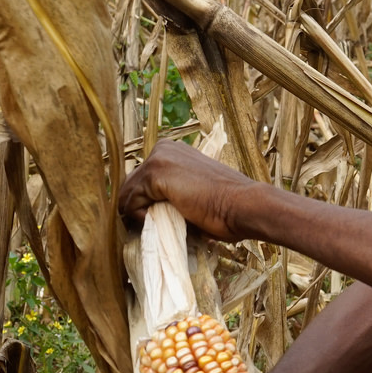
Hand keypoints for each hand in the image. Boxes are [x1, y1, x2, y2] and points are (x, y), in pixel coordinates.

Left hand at [118, 140, 261, 242]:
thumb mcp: (194, 193)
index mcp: (173, 150)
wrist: (243, 206)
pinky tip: (160, 220)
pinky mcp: (155, 173)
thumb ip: (171, 195)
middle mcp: (163, 148)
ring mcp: (158, 158)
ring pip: (128, 192)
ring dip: (138, 213)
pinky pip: (130, 201)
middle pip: (131, 183)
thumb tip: (148, 212)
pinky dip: (139, 216)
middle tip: (154, 225)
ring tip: (159, 224)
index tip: (156, 218)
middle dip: (137, 207)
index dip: (144, 202)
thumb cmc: (227, 207)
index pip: (142, 179)